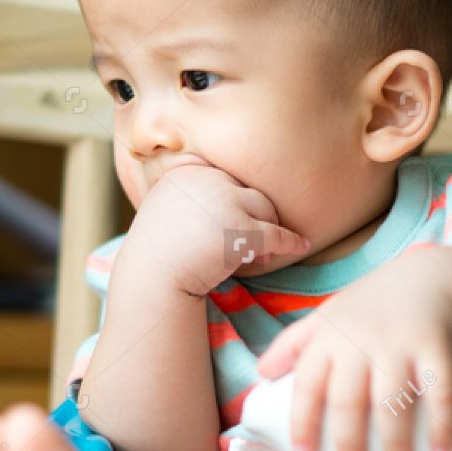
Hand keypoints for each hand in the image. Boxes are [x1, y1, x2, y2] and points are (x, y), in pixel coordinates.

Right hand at [122, 162, 308, 296]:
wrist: (150, 279)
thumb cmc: (157, 253)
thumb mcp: (166, 209)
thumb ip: (193, 195)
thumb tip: (228, 197)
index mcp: (188, 170)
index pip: (226, 179)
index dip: (234, 203)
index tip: (233, 225)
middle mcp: (207, 178)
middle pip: (248, 191)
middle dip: (255, 217)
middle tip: (255, 245)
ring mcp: (224, 200)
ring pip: (264, 208)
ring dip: (268, 231)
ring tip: (264, 256)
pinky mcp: (240, 227)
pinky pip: (275, 232)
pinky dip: (290, 241)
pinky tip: (301, 247)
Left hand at [256, 249, 451, 450]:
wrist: (429, 277)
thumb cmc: (371, 306)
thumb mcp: (328, 316)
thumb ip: (294, 344)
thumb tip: (262, 373)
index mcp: (330, 337)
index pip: (307, 384)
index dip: (302, 421)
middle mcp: (361, 341)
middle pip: (348, 399)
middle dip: (348, 441)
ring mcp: (400, 343)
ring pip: (392, 398)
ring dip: (395, 439)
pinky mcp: (437, 345)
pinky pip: (441, 389)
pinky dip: (443, 422)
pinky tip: (441, 450)